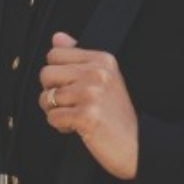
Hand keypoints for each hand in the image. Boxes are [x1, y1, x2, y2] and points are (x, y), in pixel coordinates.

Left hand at [38, 31, 139, 180]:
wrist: (138, 145)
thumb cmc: (117, 115)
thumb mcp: (104, 78)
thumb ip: (78, 56)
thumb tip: (57, 37)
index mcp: (102, 60)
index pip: (54, 54)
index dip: (57, 74)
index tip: (72, 87)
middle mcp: (97, 73)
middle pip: (46, 73)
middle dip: (51, 92)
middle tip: (70, 104)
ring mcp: (91, 94)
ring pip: (45, 97)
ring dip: (56, 112)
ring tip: (77, 117)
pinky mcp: (85, 116)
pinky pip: (52, 117)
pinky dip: (61, 126)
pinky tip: (78, 127)